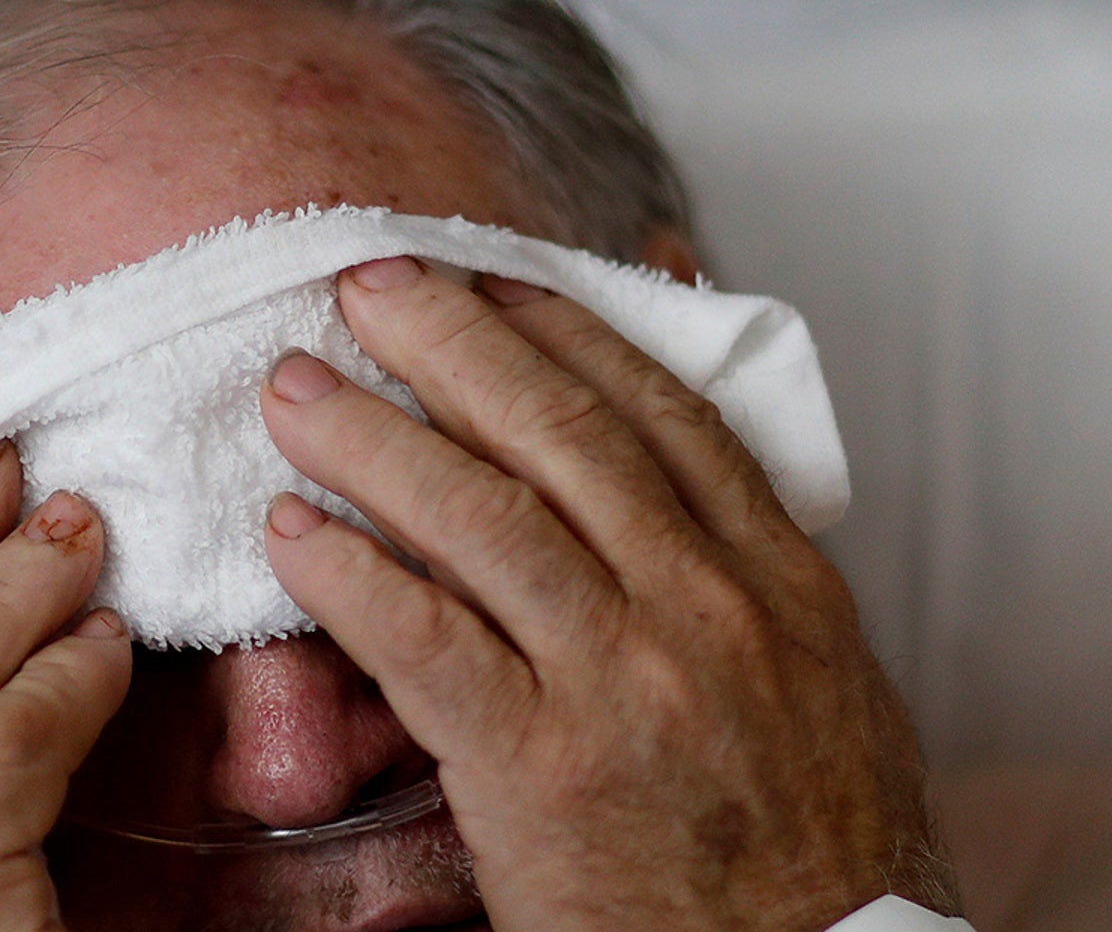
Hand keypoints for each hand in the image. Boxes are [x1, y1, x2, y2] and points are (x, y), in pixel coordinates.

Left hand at [259, 257, 957, 930]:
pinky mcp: (542, 770)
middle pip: (556, 432)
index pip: (657, 410)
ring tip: (297, 390)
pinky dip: (349, 574)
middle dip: (449, 341)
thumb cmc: (811, 836)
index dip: (561, 325)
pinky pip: (425, 641)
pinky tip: (290, 531)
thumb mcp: (821, 670)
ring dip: (372, 438)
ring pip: (480, 516)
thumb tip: (677, 435)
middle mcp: (704, 606)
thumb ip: (746, 547)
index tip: (485, 274)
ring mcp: (624, 682)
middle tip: (364, 283)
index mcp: (777, 576)